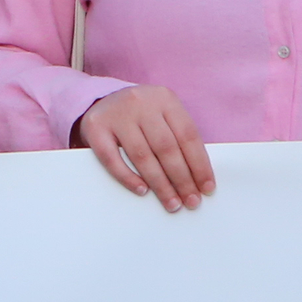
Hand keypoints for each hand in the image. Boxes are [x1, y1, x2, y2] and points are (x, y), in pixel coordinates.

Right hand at [74, 85, 214, 211]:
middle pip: (166, 147)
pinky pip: (112, 159)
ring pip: (142, 156)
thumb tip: (198, 177)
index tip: (207, 188)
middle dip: (182, 179)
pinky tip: (142, 190)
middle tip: (191, 201)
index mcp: (164, 98)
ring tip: (172, 203)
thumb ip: (178, 138)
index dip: (200, 164)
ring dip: (160, 184)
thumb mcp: (162, 116)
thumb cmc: (140, 116)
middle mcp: (141, 102)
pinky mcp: (95, 127)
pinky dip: (128, 178)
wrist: (100, 101)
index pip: (188, 134)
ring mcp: (116, 114)